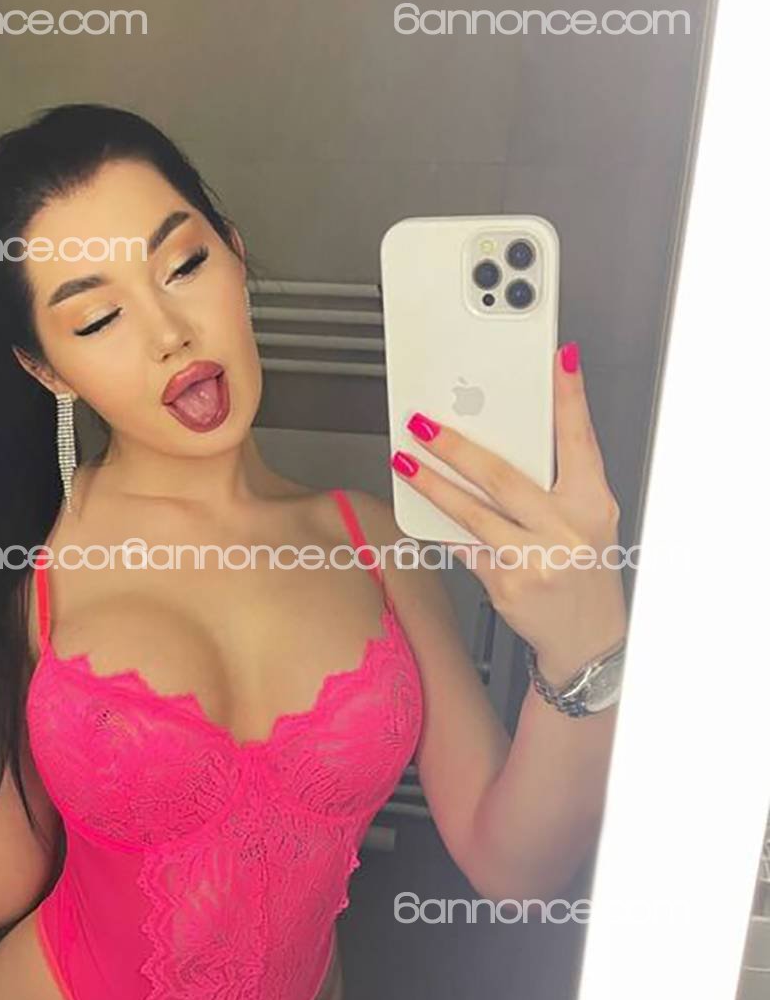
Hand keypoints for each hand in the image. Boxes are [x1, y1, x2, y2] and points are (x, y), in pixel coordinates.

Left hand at [391, 340, 627, 686]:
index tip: (557, 359)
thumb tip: (508, 438)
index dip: (571, 397)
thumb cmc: (585, 570)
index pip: (581, 440)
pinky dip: (445, 528)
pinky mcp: (507, 585)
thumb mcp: (588, 520)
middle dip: (458, 447)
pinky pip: (465, 547)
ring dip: (433, 484)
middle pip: (504, 477)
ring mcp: (535, 560)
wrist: (587, 639)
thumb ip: (557, 482)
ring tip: (406, 461)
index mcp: (593, 503)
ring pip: (472, 513)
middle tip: (425, 424)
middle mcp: (566, 529)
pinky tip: (424, 510)